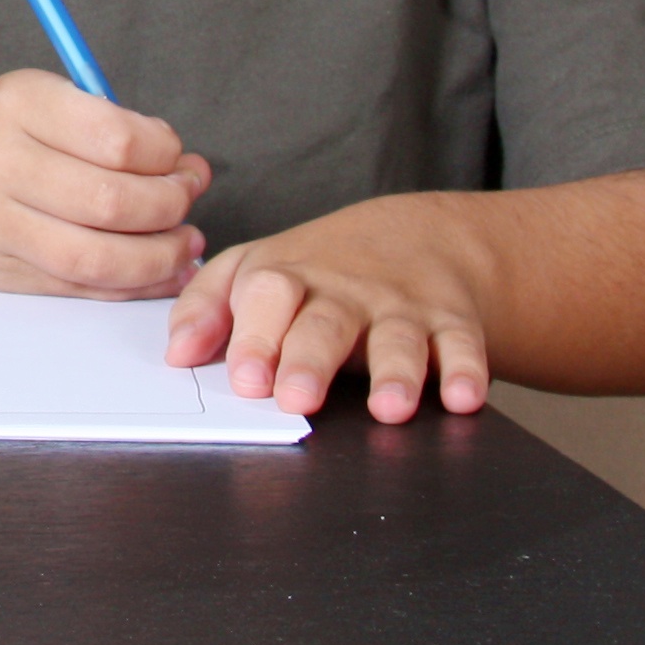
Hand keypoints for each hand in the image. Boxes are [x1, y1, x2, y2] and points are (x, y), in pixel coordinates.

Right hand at [0, 70, 208, 296]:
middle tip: (186, 199)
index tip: (177, 157)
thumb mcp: (36, 98)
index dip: (166, 154)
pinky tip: (156, 271)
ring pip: (99, 259)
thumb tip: (188, 169)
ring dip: (160, 257)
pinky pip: (80, 289)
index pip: (117, 138)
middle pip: (114, 202)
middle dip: (171, 206)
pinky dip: (132, 286)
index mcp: (16, 104)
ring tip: (182, 242)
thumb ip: (108, 126)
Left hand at [167, 194, 497, 421]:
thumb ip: (207, 308)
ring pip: (398, 338)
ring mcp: (401, 308)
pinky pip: (463, 346)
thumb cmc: (315, 270)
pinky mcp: (453, 323)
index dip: (255, 336)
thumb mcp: (252, 271)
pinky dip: (467, 371)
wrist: (414, 238)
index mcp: (288, 278)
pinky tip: (464, 396)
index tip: (246, 378)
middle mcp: (345, 292)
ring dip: (395, 372)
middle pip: (325, 322)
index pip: (266, 295)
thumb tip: (177, 356)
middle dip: (310, 360)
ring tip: (388, 406)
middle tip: (296, 398)